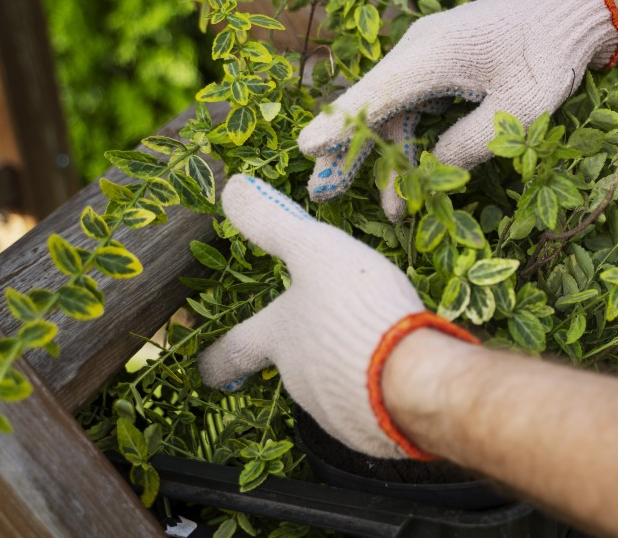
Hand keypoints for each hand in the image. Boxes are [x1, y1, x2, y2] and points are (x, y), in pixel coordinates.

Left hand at [198, 175, 475, 458]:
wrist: (410, 378)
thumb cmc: (355, 307)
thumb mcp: (315, 251)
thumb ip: (274, 224)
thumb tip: (231, 187)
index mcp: (277, 339)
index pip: (233, 352)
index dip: (218, 357)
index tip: (207, 367)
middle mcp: (296, 380)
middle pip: (292, 365)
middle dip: (308, 349)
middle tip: (333, 329)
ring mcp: (333, 409)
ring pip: (333, 386)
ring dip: (347, 367)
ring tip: (380, 342)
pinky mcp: (370, 430)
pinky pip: (369, 406)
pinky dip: (378, 388)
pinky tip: (401, 370)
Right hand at [297, 0, 617, 219]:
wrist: (570, 12)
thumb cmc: (549, 56)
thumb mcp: (520, 110)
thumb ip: (472, 142)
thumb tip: (433, 170)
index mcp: (433, 54)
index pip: (375, 94)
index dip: (340, 126)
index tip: (305, 149)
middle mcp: (420, 49)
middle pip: (374, 106)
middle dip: (348, 153)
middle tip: (321, 194)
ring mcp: (429, 55)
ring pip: (394, 110)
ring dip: (387, 157)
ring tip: (389, 209)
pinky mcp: (442, 64)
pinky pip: (415, 105)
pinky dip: (410, 140)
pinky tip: (410, 177)